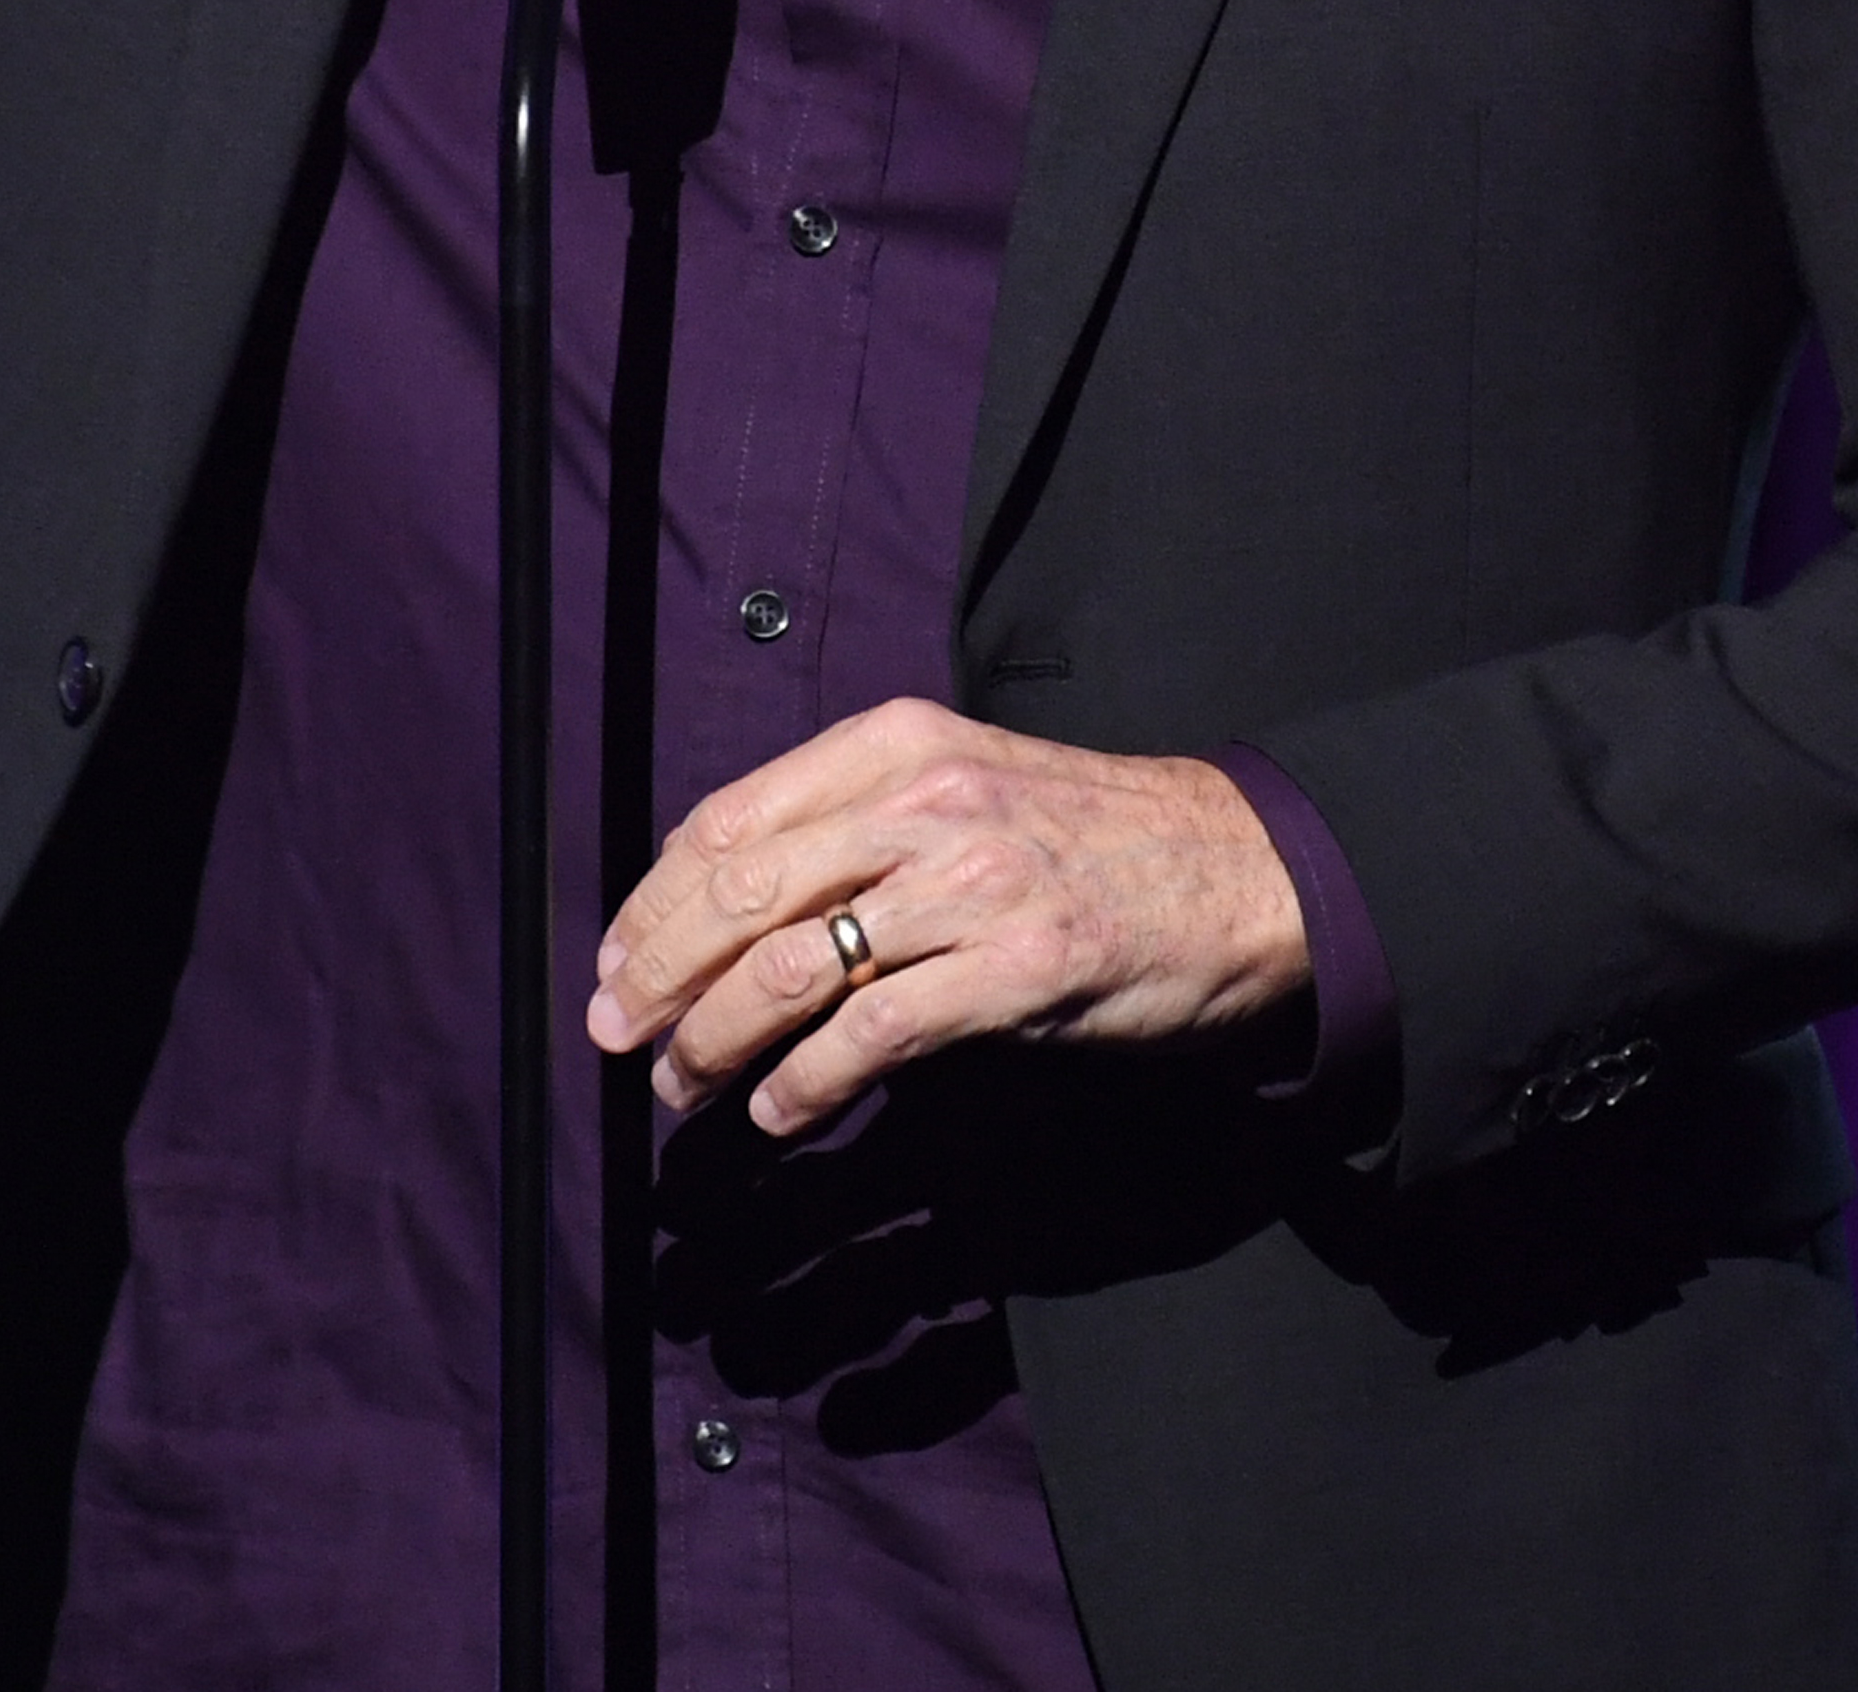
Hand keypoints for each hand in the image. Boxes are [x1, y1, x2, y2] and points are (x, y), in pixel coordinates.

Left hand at [582, 700, 1310, 1136]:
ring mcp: (970, 884)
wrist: (1240, 871)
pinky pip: (871, 1035)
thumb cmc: (1089, 838)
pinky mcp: (1016, 970)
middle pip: (740, 892)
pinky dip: (804, 1085)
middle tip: (618, 1034)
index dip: (653, 900)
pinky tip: (780, 1112)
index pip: (730, 820)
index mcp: (896, 745)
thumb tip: (727, 900)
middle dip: (658, 974)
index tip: (617, 960)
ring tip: (687, 1088)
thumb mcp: (963, 786)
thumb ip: (855, 823)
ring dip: (715, 1041)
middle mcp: (923, 800)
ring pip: (789, 967)